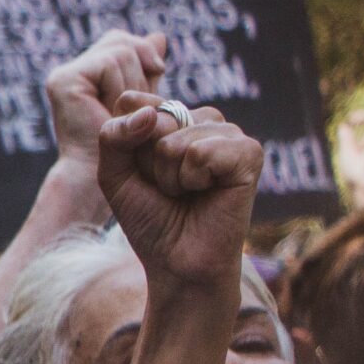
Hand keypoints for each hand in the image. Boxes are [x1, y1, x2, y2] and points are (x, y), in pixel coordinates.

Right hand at [44, 30, 167, 168]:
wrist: (101, 178)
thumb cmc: (125, 148)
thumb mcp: (141, 100)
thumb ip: (146, 69)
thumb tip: (159, 36)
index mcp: (84, 72)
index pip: (121, 41)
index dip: (142, 57)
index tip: (150, 85)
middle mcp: (69, 70)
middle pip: (122, 42)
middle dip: (140, 72)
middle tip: (133, 108)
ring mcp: (64, 75)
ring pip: (120, 52)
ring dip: (133, 84)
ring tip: (121, 113)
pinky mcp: (64, 81)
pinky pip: (109, 64)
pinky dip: (120, 87)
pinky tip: (111, 110)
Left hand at [97, 92, 260, 291]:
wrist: (177, 261)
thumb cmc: (150, 218)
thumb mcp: (114, 174)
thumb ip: (113, 136)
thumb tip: (150, 113)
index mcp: (173, 119)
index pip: (131, 102)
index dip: (124, 144)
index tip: (140, 173)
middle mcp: (203, 120)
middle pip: (153, 119)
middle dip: (147, 163)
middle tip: (167, 189)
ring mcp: (229, 134)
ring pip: (175, 139)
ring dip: (169, 176)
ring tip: (187, 193)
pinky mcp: (249, 153)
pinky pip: (202, 151)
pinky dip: (193, 179)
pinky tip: (207, 193)